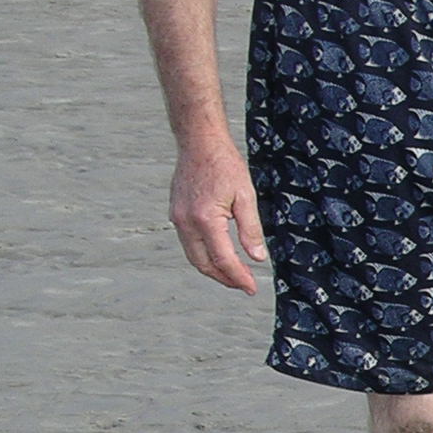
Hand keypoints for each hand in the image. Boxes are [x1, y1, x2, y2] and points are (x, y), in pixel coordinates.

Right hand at [168, 135, 267, 293]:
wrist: (199, 143)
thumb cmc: (224, 165)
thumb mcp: (246, 197)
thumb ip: (251, 230)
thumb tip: (257, 258)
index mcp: (205, 220)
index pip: (223, 260)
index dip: (239, 278)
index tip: (252, 288)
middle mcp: (186, 222)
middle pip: (203, 264)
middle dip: (224, 279)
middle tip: (244, 285)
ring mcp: (177, 218)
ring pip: (193, 256)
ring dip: (213, 269)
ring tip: (234, 275)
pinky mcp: (176, 213)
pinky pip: (188, 243)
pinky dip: (204, 254)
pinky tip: (219, 255)